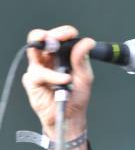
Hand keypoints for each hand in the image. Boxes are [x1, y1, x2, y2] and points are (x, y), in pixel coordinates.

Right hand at [22, 25, 94, 149]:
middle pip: (40, 38)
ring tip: (64, 64)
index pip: (57, 37)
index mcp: (60, 56)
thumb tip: (87, 42)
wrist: (71, 117)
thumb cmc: (76, 97)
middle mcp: (47, 59)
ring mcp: (38, 69)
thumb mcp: (84, 77)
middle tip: (58, 39)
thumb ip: (82, 59)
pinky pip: (39, 73)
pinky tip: (64, 81)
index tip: (71, 33)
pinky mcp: (32, 81)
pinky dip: (53, 76)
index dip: (62, 32)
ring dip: (48, 53)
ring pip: (34, 50)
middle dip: (49, 35)